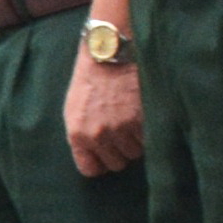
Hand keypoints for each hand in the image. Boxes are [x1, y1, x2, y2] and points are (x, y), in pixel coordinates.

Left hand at [65, 48, 144, 175]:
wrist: (107, 53)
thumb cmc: (90, 80)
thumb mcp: (75, 110)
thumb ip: (82, 136)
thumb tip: (93, 159)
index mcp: (77, 134)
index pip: (90, 170)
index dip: (100, 163)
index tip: (106, 154)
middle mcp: (97, 135)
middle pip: (116, 164)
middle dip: (120, 151)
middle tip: (121, 131)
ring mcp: (119, 128)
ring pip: (134, 153)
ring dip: (135, 140)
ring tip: (130, 118)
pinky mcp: (140, 120)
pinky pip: (148, 140)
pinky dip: (147, 131)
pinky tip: (140, 114)